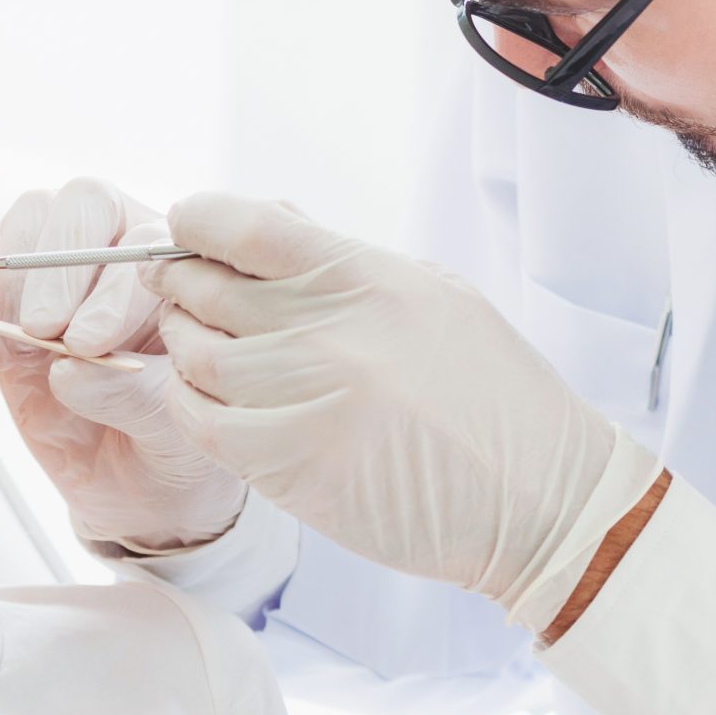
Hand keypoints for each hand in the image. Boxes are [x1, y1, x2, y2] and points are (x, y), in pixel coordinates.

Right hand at [0, 178, 246, 552]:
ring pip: (31, 219)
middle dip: (58, 265)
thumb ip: (134, 396)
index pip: (144, 241)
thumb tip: (70, 368)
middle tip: (46, 332)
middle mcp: (123, 254)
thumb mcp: (174, 432)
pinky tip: (2, 354)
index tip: (92, 344)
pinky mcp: (11, 302)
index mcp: (180, 273)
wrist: (136, 488)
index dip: (112, 287)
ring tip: (25, 344)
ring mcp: (62, 272)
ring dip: (17, 276)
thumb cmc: (174, 448)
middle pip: (84, 203)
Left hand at [141, 193, 638, 613]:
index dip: (197, 219)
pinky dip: (188, 404)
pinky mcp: (289, 464)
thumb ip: (343, 260)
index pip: (245, 225)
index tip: (183, 225)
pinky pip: (201, 422)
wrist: (541, 498)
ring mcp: (304, 398)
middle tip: (174, 286)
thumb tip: (268, 216)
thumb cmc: (493, 395)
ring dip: (180, 343)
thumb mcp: (433, 295)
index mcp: (366, 276)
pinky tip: (203, 399)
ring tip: (193, 341)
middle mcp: (328, 329)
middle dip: (177, 280)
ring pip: (194, 354)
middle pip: (205, 287)